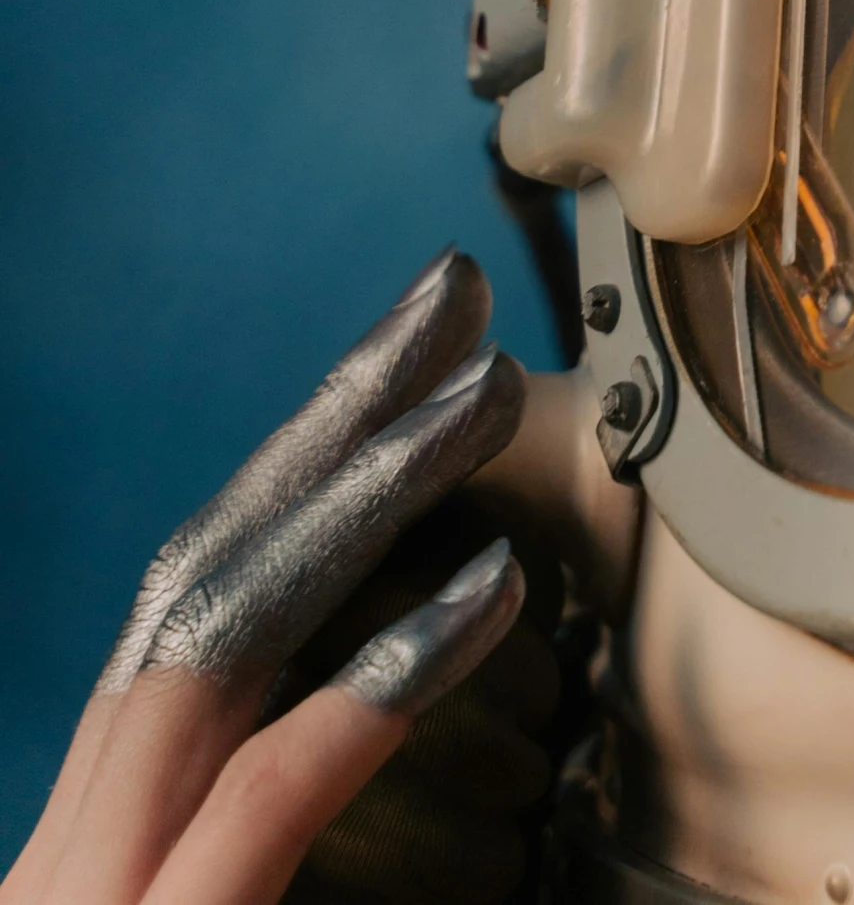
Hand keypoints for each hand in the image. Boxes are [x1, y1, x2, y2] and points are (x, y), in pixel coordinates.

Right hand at [3, 247, 536, 904]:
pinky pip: (266, 792)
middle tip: (457, 293)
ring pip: (223, 634)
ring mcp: (99, 896)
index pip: (190, 603)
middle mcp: (76, 840)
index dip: (296, 463)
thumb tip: (357, 739)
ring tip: (492, 393)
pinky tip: (490, 590)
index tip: (412, 358)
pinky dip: (376, 681)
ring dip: (366, 494)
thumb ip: (246, 846)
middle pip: (202, 567)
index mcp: (91, 837)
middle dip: (333, 415)